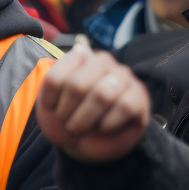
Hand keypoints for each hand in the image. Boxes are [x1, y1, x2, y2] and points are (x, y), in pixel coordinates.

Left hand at [36, 36, 149, 162]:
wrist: (88, 141)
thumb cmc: (68, 117)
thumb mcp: (50, 102)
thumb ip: (54, 80)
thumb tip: (79, 48)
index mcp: (79, 57)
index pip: (55, 77)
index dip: (49, 100)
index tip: (52, 108)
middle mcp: (102, 61)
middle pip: (77, 85)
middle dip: (67, 112)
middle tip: (67, 123)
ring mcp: (123, 77)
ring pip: (102, 95)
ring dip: (85, 119)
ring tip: (80, 127)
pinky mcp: (139, 96)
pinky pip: (124, 107)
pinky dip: (108, 123)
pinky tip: (103, 127)